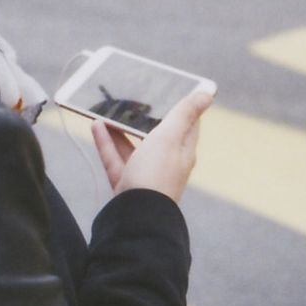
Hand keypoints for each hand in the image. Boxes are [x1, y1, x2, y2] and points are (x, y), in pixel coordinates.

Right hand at [91, 88, 213, 202]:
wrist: (135, 216)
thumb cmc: (156, 174)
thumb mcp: (171, 136)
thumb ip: (185, 113)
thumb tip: (208, 93)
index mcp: (182, 151)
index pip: (187, 124)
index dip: (181, 107)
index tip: (170, 89)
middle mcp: (165, 163)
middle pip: (156, 135)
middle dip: (144, 116)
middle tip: (132, 97)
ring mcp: (144, 174)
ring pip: (132, 145)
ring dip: (120, 127)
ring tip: (107, 110)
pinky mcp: (125, 183)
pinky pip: (114, 158)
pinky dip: (106, 142)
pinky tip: (96, 126)